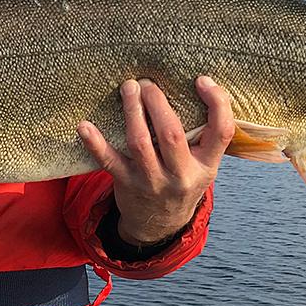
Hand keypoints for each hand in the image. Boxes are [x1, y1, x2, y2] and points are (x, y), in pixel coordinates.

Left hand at [78, 76, 234, 245]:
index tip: (202, 80)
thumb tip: (194, 85)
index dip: (217, 102)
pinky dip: (95, 143)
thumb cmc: (182, 181)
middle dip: (157, 102)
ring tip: (129, 88)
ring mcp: (152, 181)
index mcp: (206, 165)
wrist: (161, 224)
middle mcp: (181, 175)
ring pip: (140, 142)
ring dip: (132, 111)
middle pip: (171, 134)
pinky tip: (84, 126)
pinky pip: (109, 161)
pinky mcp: (126, 183)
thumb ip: (203, 134)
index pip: (222, 131)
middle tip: (147, 82)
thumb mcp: (203, 164)